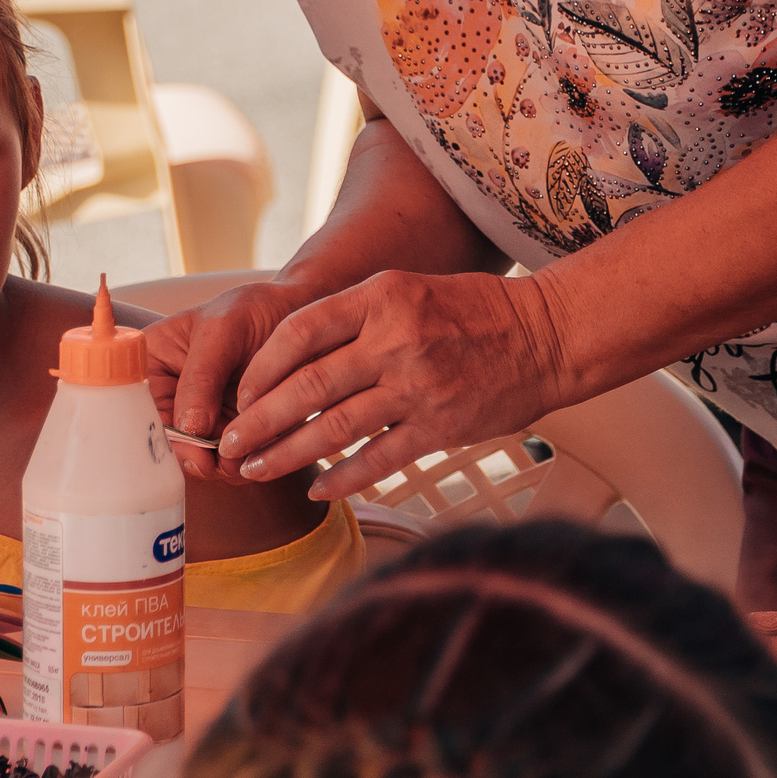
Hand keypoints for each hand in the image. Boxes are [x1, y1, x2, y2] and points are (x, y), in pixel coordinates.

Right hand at [143, 279, 318, 485]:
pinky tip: (260, 452)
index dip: (165, 439)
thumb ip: (201, 376)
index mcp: (150, 365)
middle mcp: (167, 394)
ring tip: (249, 456)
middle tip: (228, 463)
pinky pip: (226, 458)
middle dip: (198, 458)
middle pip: (168, 444)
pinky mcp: (226, 428)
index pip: (142, 412)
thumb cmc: (253, 308)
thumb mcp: (222, 330)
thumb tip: (190, 428)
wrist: (297, 313)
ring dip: (223, 464)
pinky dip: (243, 461)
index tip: (196, 455)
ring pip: (199, 458)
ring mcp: (198, 415)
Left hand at [216, 269, 570, 499]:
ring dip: (289, 454)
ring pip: (335, 428)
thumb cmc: (475, 310)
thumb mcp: (408, 288)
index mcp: (381, 296)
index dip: (260, 367)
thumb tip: (291, 355)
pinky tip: (318, 490)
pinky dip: (343, 478)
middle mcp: (395, 339)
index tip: (239, 392)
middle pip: (308, 386)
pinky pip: (379, 458)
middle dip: (260, 421)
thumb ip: (355, 316)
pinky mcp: (440, 425)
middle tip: (229, 443)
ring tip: (256, 469)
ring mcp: (418, 386)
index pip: (299, 332)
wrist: (548, 335)